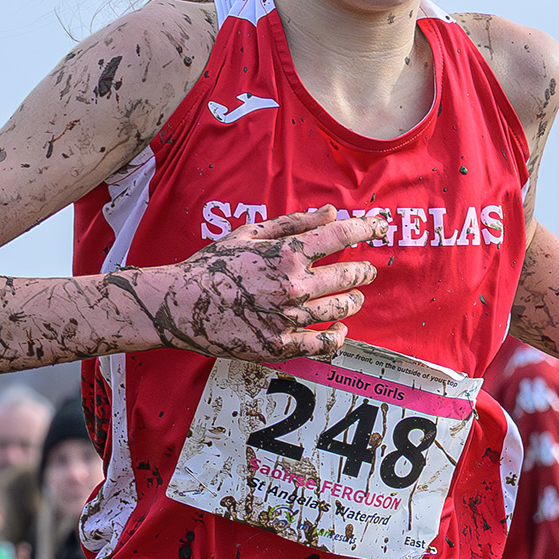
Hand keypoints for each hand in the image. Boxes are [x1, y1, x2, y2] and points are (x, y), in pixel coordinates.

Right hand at [142, 208, 384, 362]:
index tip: (381, 226)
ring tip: (355, 298)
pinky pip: (323, 345)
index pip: (341, 235)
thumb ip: (293, 223)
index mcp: (287, 252)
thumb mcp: (249, 234)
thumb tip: (330, 212)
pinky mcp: (280, 346)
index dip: (368, 228)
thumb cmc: (211, 265)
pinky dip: (338, 337)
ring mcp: (289, 318)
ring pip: (341, 309)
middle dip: (363, 271)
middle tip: (366, 271)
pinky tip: (340, 329)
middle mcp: (293, 286)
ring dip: (354, 301)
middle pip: (349, 275)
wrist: (178, 305)